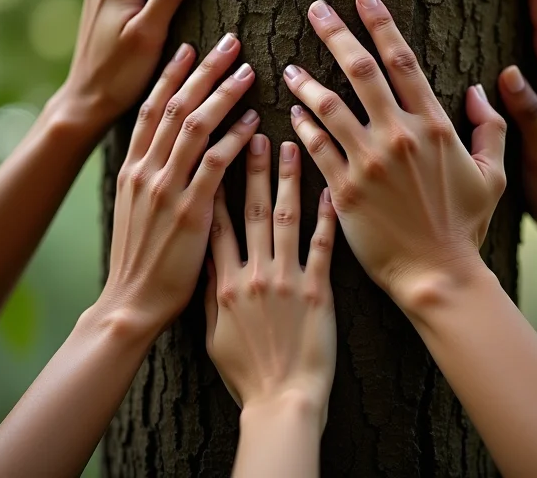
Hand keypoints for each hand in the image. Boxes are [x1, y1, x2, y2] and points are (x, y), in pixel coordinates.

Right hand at [100, 33, 259, 337]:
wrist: (130, 304)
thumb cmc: (139, 257)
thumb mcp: (136, 208)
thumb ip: (153, 175)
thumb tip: (170, 146)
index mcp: (133, 168)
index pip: (152, 108)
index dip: (172, 75)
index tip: (191, 47)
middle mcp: (146, 171)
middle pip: (176, 106)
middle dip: (203, 71)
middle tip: (230, 43)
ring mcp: (166, 190)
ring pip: (195, 128)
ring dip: (222, 95)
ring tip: (247, 71)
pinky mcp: (190, 213)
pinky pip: (214, 167)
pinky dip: (234, 140)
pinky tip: (254, 123)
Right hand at [205, 138, 336, 425]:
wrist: (281, 402)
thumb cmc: (245, 372)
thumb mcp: (213, 332)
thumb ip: (212, 290)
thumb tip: (206, 256)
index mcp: (226, 283)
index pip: (218, 223)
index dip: (218, 186)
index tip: (220, 154)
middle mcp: (254, 273)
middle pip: (253, 211)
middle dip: (254, 169)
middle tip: (258, 134)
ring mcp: (287, 280)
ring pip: (285, 219)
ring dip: (288, 181)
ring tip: (291, 147)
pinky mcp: (317, 291)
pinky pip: (322, 247)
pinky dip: (326, 218)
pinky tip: (330, 190)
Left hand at [281, 0, 506, 309]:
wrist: (438, 274)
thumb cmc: (466, 225)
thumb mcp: (494, 175)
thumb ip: (492, 128)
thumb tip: (480, 89)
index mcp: (433, 126)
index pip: (403, 61)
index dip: (381, 25)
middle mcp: (397, 135)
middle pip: (361, 72)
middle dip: (336, 34)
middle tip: (316, 9)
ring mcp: (368, 162)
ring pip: (329, 107)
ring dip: (307, 82)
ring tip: (289, 67)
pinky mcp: (344, 189)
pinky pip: (317, 148)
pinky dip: (303, 127)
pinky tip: (292, 114)